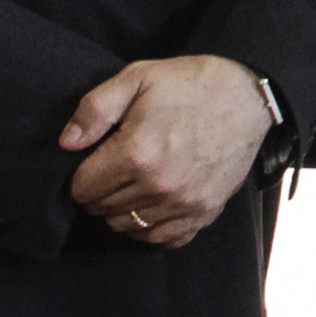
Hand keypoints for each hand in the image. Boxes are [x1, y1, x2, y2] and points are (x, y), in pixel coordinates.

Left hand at [63, 54, 272, 248]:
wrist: (248, 95)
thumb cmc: (190, 83)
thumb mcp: (137, 78)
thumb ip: (94, 109)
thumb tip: (67, 144)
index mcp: (136, 153)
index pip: (82, 188)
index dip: (81, 174)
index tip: (94, 160)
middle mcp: (159, 186)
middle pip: (102, 210)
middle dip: (100, 192)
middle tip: (113, 170)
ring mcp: (185, 203)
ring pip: (128, 227)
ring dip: (121, 210)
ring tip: (131, 186)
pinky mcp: (206, 211)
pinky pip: (164, 238)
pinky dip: (151, 229)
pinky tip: (152, 206)